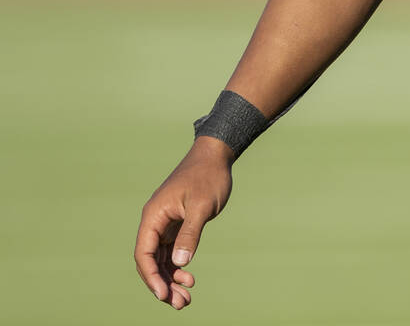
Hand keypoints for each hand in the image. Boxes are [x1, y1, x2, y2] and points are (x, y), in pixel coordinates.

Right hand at [134, 137, 233, 308]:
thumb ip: (190, 233)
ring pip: (161, 259)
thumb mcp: (201, 206)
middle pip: (150, 261)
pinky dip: (177, 266)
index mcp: (153, 216)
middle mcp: (155, 221)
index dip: (151, 277)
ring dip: (170, 279)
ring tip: (186, 299)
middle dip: (162, 284)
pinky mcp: (176, 224)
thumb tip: (179, 263)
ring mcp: (165, 224)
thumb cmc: (208, 176)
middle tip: (180, 303)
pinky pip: (171, 251)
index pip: (143, 254)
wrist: (216, 155)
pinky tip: (189, 279)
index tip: (163, 294)